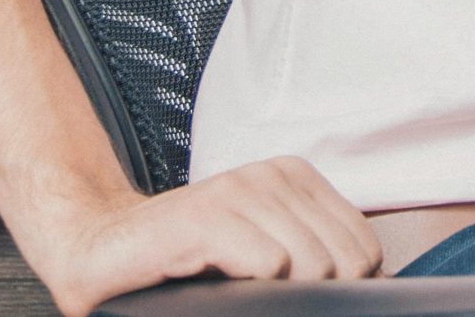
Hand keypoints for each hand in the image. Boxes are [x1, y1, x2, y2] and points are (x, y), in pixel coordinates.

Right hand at [24, 156, 385, 316]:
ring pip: (311, 264)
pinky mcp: (206, 216)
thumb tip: (372, 285)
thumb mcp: (264, 247)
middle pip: (343, 260)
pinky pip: (271, 265)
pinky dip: (253, 290)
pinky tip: (219, 286)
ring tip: (240, 292)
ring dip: (282, 295)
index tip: (304, 296)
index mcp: (295, 177)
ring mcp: (237, 190)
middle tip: (269, 297)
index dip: (345, 287)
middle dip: (314, 293)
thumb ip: (314, 255)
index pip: (365, 246)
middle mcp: (271, 175)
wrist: (102, 249)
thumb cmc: (186, 259)